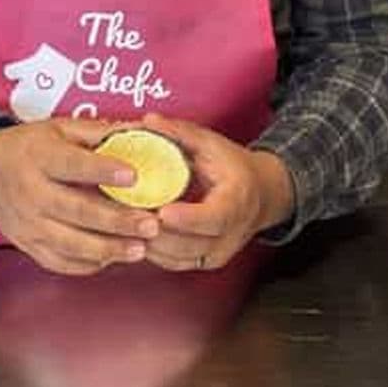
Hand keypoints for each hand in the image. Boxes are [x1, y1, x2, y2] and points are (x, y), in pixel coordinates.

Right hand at [0, 118, 160, 274]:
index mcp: (40, 157)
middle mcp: (32, 192)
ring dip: (108, 249)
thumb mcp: (57, 128)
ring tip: (139, 249)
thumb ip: (96, 131)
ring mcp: (29, 223)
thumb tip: (138, 131)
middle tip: (150, 224)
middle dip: (117, 221)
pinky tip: (111, 259)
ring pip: (71, 243)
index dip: (104, 171)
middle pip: (77, 211)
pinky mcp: (27, 244)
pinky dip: (87, 264)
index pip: (73, 165)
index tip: (134, 176)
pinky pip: (59, 261)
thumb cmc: (27, 147)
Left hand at [139, 113, 294, 271]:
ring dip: (151, 244)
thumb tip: (149, 121)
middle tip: (127, 215)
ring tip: (125, 224)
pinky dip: (154, 252)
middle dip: (157, 232)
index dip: (187, 218)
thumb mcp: (212, 144)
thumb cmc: (235, 167)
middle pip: (191, 244)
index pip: (214, 218)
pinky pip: (176, 264)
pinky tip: (135, 235)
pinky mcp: (206, 262)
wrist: (262, 194)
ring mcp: (219, 253)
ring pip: (180, 259)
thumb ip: (180, 133)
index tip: (162, 211)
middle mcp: (231, 234)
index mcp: (236, 202)